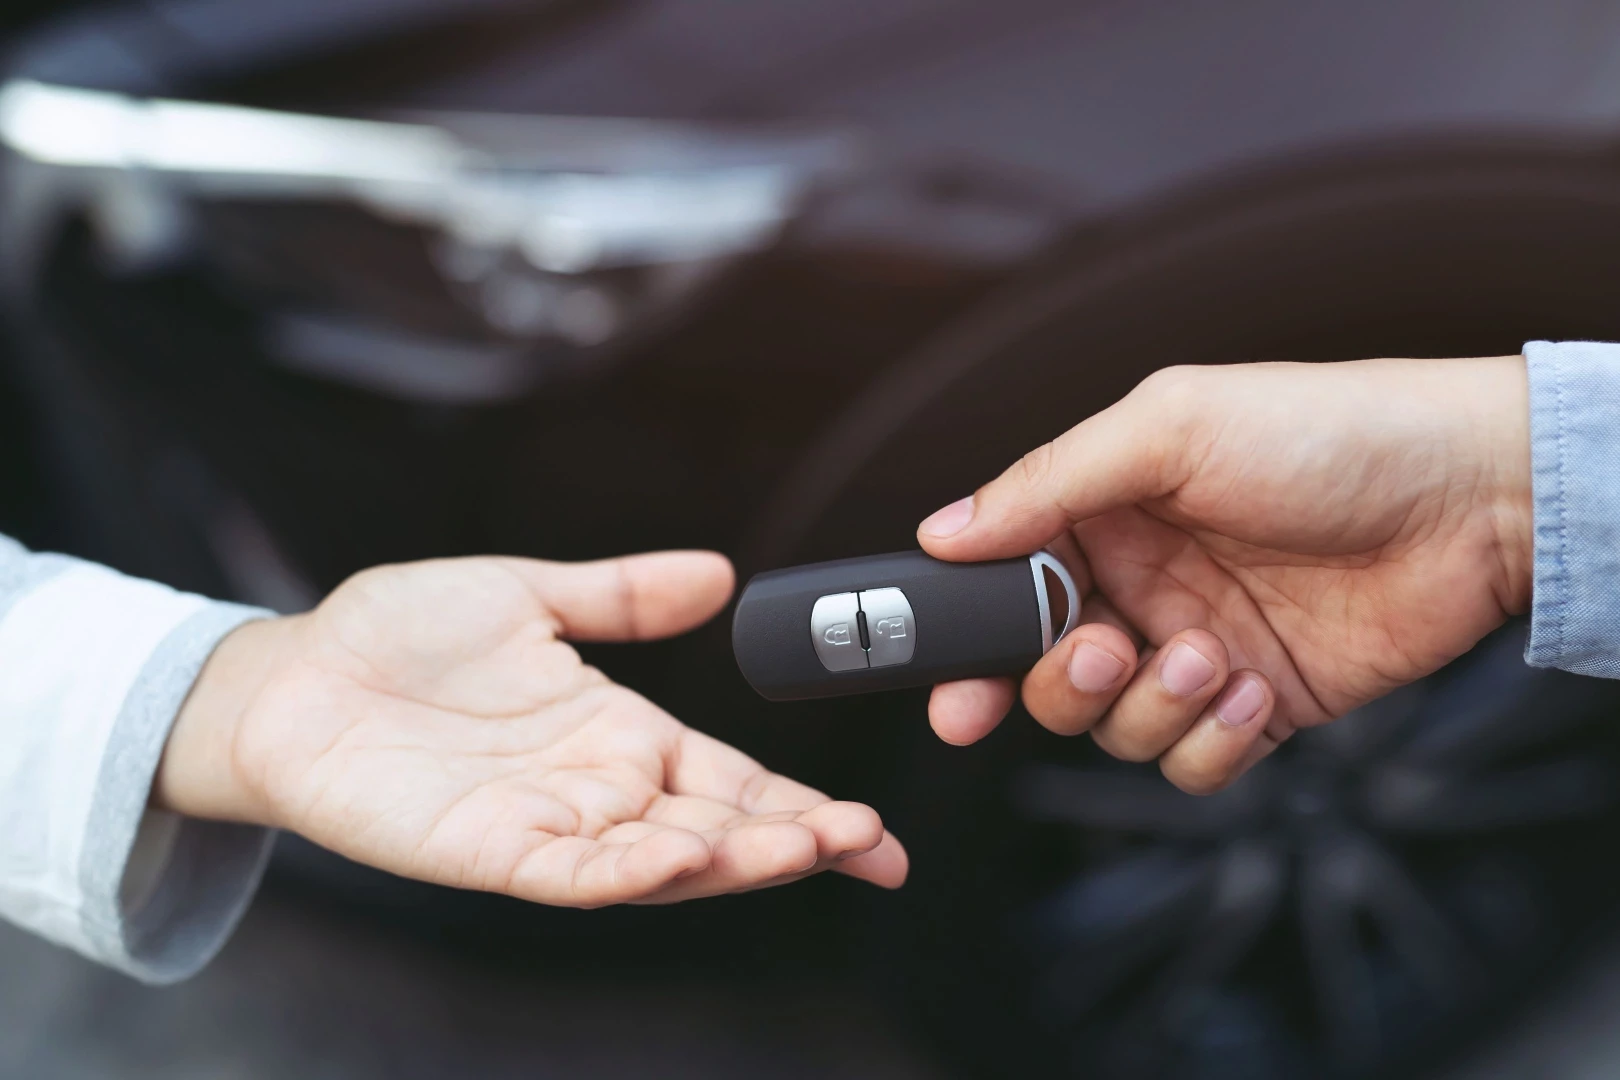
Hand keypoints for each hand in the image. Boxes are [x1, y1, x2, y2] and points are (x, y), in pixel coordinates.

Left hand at [156, 551, 906, 905]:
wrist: (295, 674)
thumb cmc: (400, 636)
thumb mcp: (531, 595)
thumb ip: (622, 594)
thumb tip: (716, 575)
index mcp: (621, 734)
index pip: (733, 779)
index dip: (802, 803)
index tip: (873, 827)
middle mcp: (599, 789)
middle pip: (716, 828)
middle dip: (794, 839)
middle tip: (865, 843)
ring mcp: (548, 824)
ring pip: (660, 862)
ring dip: (734, 861)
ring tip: (804, 848)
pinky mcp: (488, 849)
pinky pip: (570, 872)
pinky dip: (627, 871)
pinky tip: (680, 857)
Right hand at [917, 356, 1532, 793]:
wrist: (1472, 494)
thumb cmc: (1325, 433)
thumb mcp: (1170, 428)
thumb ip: (1047, 483)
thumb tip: (942, 533)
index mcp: (1103, 515)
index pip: (1002, 591)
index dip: (968, 646)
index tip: (953, 689)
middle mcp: (1139, 587)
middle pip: (1044, 677)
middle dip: (1060, 682)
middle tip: (1101, 648)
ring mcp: (1194, 651)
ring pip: (1114, 727)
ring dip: (1151, 705)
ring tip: (1210, 655)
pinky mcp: (1255, 707)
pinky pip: (1192, 764)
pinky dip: (1210, 745)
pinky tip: (1252, 690)